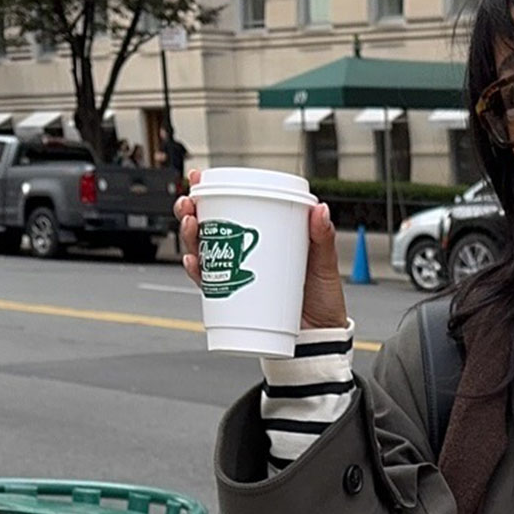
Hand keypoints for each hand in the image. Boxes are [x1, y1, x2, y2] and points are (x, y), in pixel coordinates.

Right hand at [174, 168, 348, 329]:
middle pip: (208, 227)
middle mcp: (246, 254)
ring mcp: (239, 275)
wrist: (321, 336)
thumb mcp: (324, 263)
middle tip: (188, 206)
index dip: (209, 192)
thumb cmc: (324, 297)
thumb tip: (320, 209)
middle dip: (189, 212)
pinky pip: (210, 284)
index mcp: (265, 236)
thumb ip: (322, 237)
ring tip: (190, 226)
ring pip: (203, 251)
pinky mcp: (237, 297)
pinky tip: (193, 261)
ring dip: (188, 237)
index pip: (232, 208)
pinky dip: (197, 272)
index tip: (197, 177)